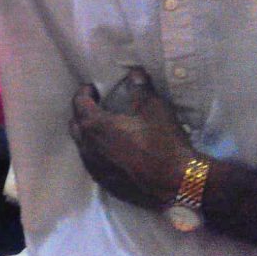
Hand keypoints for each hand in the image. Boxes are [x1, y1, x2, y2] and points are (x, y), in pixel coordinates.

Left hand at [69, 67, 195, 208]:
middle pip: (76, 124)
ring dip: (89, 134)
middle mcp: (87, 147)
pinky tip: (114, 151)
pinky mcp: (105, 183)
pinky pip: (93, 163)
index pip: (79, 103)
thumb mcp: (154, 108)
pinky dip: (98, 152)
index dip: (85, 92)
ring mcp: (94, 168)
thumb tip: (135, 72)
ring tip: (106, 128)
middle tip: (99, 106)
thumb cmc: (164, 142)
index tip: (94, 88)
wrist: (180, 183)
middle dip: (84, 113)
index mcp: (95, 126)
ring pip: (82, 145)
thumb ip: (140, 87)